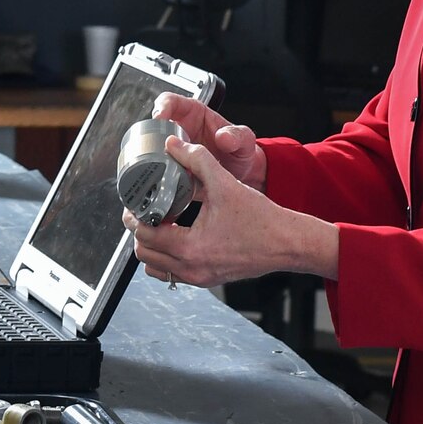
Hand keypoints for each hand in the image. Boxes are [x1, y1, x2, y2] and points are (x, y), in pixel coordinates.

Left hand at [125, 134, 337, 288]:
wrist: (288, 243)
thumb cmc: (261, 219)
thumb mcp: (226, 183)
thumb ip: (197, 159)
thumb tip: (173, 145)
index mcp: (191, 247)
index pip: (145, 234)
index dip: (134, 215)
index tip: (134, 202)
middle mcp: (192, 268)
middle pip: (144, 254)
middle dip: (140, 230)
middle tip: (144, 210)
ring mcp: (200, 278)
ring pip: (156, 267)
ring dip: (152, 246)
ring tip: (160, 222)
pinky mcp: (208, 279)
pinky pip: (173, 273)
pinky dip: (167, 256)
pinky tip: (177, 233)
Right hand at [154, 94, 266, 191]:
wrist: (244, 175)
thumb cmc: (241, 151)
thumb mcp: (244, 140)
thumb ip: (237, 135)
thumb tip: (224, 137)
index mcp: (196, 114)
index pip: (172, 101)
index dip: (162, 106)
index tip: (159, 116)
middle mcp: (183, 131)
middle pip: (158, 126)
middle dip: (154, 135)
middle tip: (158, 145)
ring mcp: (178, 150)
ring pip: (158, 149)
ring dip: (158, 157)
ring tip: (168, 164)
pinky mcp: (178, 169)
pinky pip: (165, 169)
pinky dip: (165, 174)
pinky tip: (174, 179)